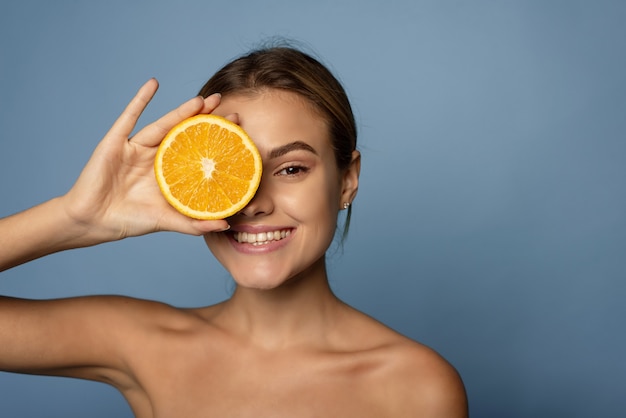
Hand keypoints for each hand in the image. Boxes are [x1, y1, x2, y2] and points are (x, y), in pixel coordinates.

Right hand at [61, 79, 228, 242]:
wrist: (93, 221)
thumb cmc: (130, 220)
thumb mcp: (167, 221)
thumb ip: (194, 223)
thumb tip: (226, 225)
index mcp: (170, 173)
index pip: (198, 151)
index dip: (216, 139)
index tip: (238, 128)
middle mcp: (157, 157)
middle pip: (185, 133)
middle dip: (205, 119)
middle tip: (225, 104)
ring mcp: (137, 147)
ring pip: (164, 124)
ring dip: (182, 111)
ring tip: (202, 99)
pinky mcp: (116, 141)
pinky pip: (129, 116)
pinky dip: (140, 99)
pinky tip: (154, 84)